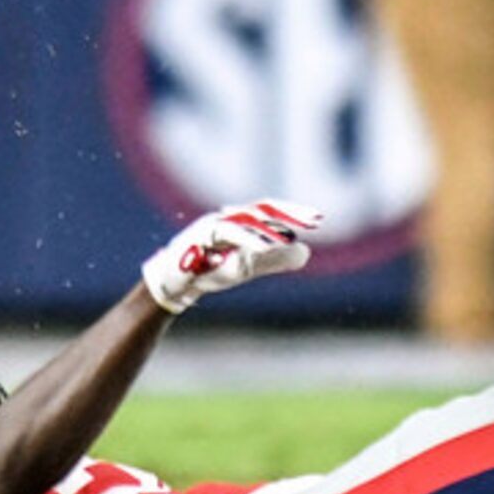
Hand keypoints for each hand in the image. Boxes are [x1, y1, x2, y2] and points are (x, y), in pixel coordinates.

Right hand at [141, 199, 322, 313]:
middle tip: (314, 220)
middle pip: (262, 208)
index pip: (270, 211)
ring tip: (290, 237)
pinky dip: (247, 238)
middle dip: (288, 212)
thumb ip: (274, 259)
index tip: (318, 219)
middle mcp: (227, 218)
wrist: (174, 285)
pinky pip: (227, 232)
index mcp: (240, 222)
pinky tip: (266, 247)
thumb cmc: (208, 270)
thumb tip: (307, 251)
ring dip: (270, 227)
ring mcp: (212, 224)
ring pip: (245, 218)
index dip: (293, 212)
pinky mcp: (199, 236)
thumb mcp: (248, 266)